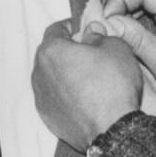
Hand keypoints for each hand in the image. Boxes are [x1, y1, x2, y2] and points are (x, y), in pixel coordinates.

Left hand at [31, 20, 143, 149]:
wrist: (112, 130)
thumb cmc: (113, 85)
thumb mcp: (116, 48)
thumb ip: (99, 35)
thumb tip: (91, 33)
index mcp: (51, 51)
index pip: (55, 29)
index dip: (71, 26)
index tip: (84, 28)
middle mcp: (39, 73)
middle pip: (50, 54)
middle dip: (67, 50)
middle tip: (88, 52)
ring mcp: (42, 97)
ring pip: (51, 77)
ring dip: (65, 73)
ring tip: (87, 78)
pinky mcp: (48, 117)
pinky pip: (55, 98)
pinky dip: (65, 95)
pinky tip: (83, 98)